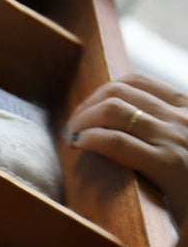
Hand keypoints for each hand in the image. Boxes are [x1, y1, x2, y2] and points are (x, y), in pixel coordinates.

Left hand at [64, 72, 187, 225]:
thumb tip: (112, 121)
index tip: (85, 112)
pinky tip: (80, 145)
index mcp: (186, 108)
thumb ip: (159, 130)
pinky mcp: (168, 165)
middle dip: (86, 107)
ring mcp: (175, 139)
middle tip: (72, 127)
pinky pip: (116, 142)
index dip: (100, 93)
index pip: (135, 81)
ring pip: (112, 111)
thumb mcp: (182, 146)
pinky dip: (90, 138)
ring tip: (71, 138)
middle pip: (117, 92)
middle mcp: (182, 117)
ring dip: (82, 121)